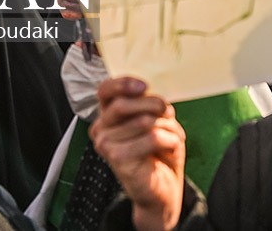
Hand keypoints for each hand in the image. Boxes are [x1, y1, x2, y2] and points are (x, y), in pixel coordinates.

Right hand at [92, 78, 184, 230]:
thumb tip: (150, 91)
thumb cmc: (159, 150)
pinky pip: (152, 137)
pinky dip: (170, 140)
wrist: (163, 186)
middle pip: (123, 104)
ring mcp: (106, 145)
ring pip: (143, 121)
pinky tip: (168, 149)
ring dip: (167, 127)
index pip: (105, 90)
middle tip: (167, 113)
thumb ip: (148, 103)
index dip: (123, 84)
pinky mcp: (117, 159)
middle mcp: (101, 128)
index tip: (143, 86)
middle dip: (154, 104)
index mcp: (108, 114)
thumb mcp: (155, 119)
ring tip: (170, 137)